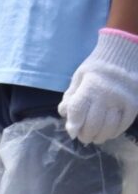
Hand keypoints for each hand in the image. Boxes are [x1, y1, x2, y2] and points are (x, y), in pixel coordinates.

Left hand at [60, 29, 137, 143]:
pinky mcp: (134, 105)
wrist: (124, 55)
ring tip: (95, 138)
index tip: (72, 132)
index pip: (78, 111)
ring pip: (109, 128)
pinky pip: (124, 124)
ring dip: (100, 137)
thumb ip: (71, 96)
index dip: (73, 125)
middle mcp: (107, 95)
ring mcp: (122, 101)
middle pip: (93, 123)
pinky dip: (114, 132)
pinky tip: (108, 133)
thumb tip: (64, 115)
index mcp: (90, 87)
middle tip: (83, 137)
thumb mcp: (78, 78)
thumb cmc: (97, 67)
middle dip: (85, 134)